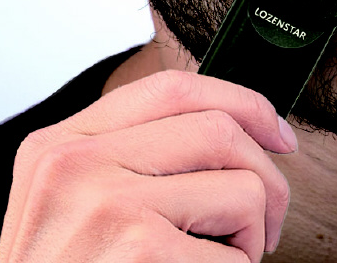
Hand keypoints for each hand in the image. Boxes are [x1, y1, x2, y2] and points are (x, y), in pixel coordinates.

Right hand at [0, 70, 295, 261]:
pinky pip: (235, 254)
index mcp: (59, 146)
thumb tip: (232, 128)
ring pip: (242, 187)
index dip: (241, 103)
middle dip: (266, 176)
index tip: (277, 133)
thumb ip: (127, 157)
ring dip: (251, 235)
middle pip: (219, 129)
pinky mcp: (140, 250)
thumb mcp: (72, 205)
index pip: (172, 90)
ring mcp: (106, 205)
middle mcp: (76, 164)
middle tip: (264, 224)